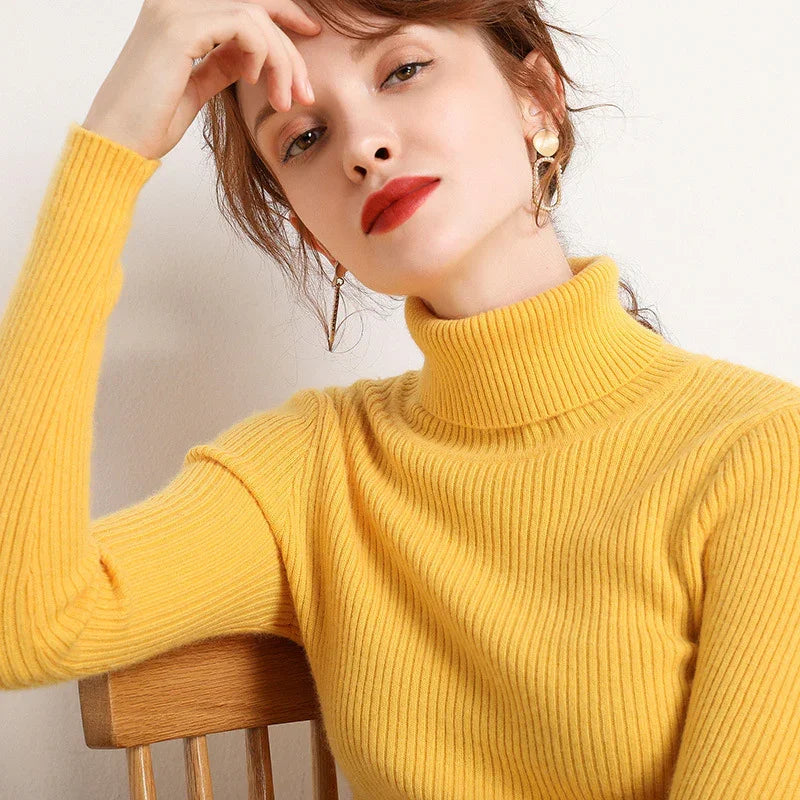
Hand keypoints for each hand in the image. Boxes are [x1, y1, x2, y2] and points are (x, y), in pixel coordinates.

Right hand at [81, 0, 320, 159]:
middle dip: (290, 49)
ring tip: (284, 101)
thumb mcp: (197, 85)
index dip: (283, 12)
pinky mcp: (180, 28)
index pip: (243, 0)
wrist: (118, 143)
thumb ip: (223, 63)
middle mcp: (175, 1)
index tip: (311, 37)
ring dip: (282, 61)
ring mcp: (175, 9)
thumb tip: (254, 56)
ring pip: (255, 16)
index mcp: (178, 12)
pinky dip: (263, 54)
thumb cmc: (151, 121)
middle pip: (255, 6)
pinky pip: (245, 26)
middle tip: (305, 92)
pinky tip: (258, 82)